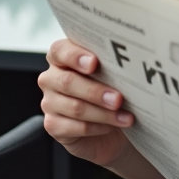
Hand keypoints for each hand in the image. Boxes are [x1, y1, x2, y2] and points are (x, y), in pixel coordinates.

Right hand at [38, 38, 135, 167]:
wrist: (112, 126)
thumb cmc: (112, 91)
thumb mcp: (112, 75)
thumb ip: (112, 66)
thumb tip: (129, 66)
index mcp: (63, 58)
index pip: (60, 51)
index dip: (75, 56)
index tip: (94, 63)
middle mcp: (51, 78)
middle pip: (68, 82)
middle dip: (96, 91)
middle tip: (119, 98)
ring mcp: (49, 103)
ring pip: (75, 107)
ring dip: (104, 113)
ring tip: (125, 116)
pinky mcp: (53, 125)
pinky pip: (74, 127)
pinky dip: (98, 127)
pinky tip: (112, 126)